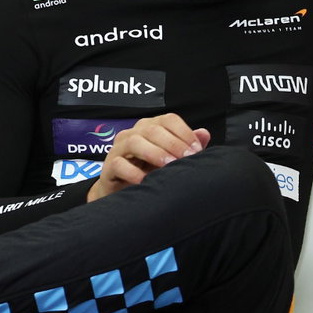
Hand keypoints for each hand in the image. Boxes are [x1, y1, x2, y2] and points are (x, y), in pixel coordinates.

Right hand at [88, 113, 209, 201]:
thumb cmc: (149, 171)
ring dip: (155, 153)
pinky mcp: (108, 166)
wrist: (122, 192)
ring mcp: (119, 148)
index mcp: (150, 127)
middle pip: (153, 129)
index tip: (197, 150)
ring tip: (169, 165)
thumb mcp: (170, 159)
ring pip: (134, 142)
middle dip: (173, 143)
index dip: (184, 132)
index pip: (169, 120)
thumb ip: (186, 146)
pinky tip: (145, 179)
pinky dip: (133, 172)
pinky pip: (119, 164)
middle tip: (187, 158)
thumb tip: (204, 133)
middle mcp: (133, 133)